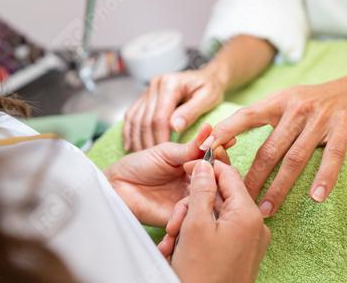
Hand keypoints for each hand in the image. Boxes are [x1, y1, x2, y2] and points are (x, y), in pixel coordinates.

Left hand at [105, 124, 230, 226]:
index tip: (229, 141)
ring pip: (212, 195)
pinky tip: (195, 191)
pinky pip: (197, 211)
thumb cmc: (138, 166)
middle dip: (221, 167)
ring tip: (204, 173)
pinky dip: (199, 200)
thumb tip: (210, 130)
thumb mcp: (166, 152)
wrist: (118, 187)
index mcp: (192, 166)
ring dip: (212, 184)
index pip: (215, 160)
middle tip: (216, 157)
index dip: (222, 151)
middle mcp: (195, 183)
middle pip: (218, 178)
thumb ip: (190, 147)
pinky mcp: (182, 216)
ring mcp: (190, 200)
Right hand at [123, 69, 225, 150]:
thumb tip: (175, 127)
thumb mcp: (208, 98)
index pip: (160, 117)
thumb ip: (191, 112)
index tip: (164, 155)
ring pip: (135, 119)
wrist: (206, 77)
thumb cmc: (210, 88)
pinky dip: (130, 132)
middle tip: (152, 161)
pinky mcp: (144, 97)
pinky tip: (131, 146)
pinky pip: (132, 115)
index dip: (160, 138)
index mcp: (170, 83)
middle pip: (145, 120)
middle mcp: (155, 85)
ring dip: (137, 139)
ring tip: (141, 156)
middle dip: (148, 142)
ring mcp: (148, 90)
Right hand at [160, 160, 269, 282]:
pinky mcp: (242, 254)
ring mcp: (250, 241)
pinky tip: (180, 249)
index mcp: (248, 214)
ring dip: (191, 223)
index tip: (184, 168)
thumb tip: (204, 166)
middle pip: (220, 198)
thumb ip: (201, 191)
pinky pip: (219, 233)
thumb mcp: (195, 225)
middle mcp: (255, 226)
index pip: (229, 175)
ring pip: (216, 216)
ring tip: (172, 242)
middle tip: (173, 224)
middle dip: (192, 206)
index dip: (205, 168)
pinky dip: (199, 236)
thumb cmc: (201, 273)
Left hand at [202, 78, 346, 215]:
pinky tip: (316, 197)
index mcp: (276, 102)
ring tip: (268, 209)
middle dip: (253, 177)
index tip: (205, 151)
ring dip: (280, 186)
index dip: (225, 132)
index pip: (246, 117)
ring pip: (295, 157)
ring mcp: (320, 119)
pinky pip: (332, 156)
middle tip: (239, 201)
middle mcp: (295, 109)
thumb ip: (260, 116)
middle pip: (269, 148)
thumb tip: (225, 136)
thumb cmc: (312, 100)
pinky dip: (324, 177)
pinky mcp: (343, 127)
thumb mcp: (284, 99)